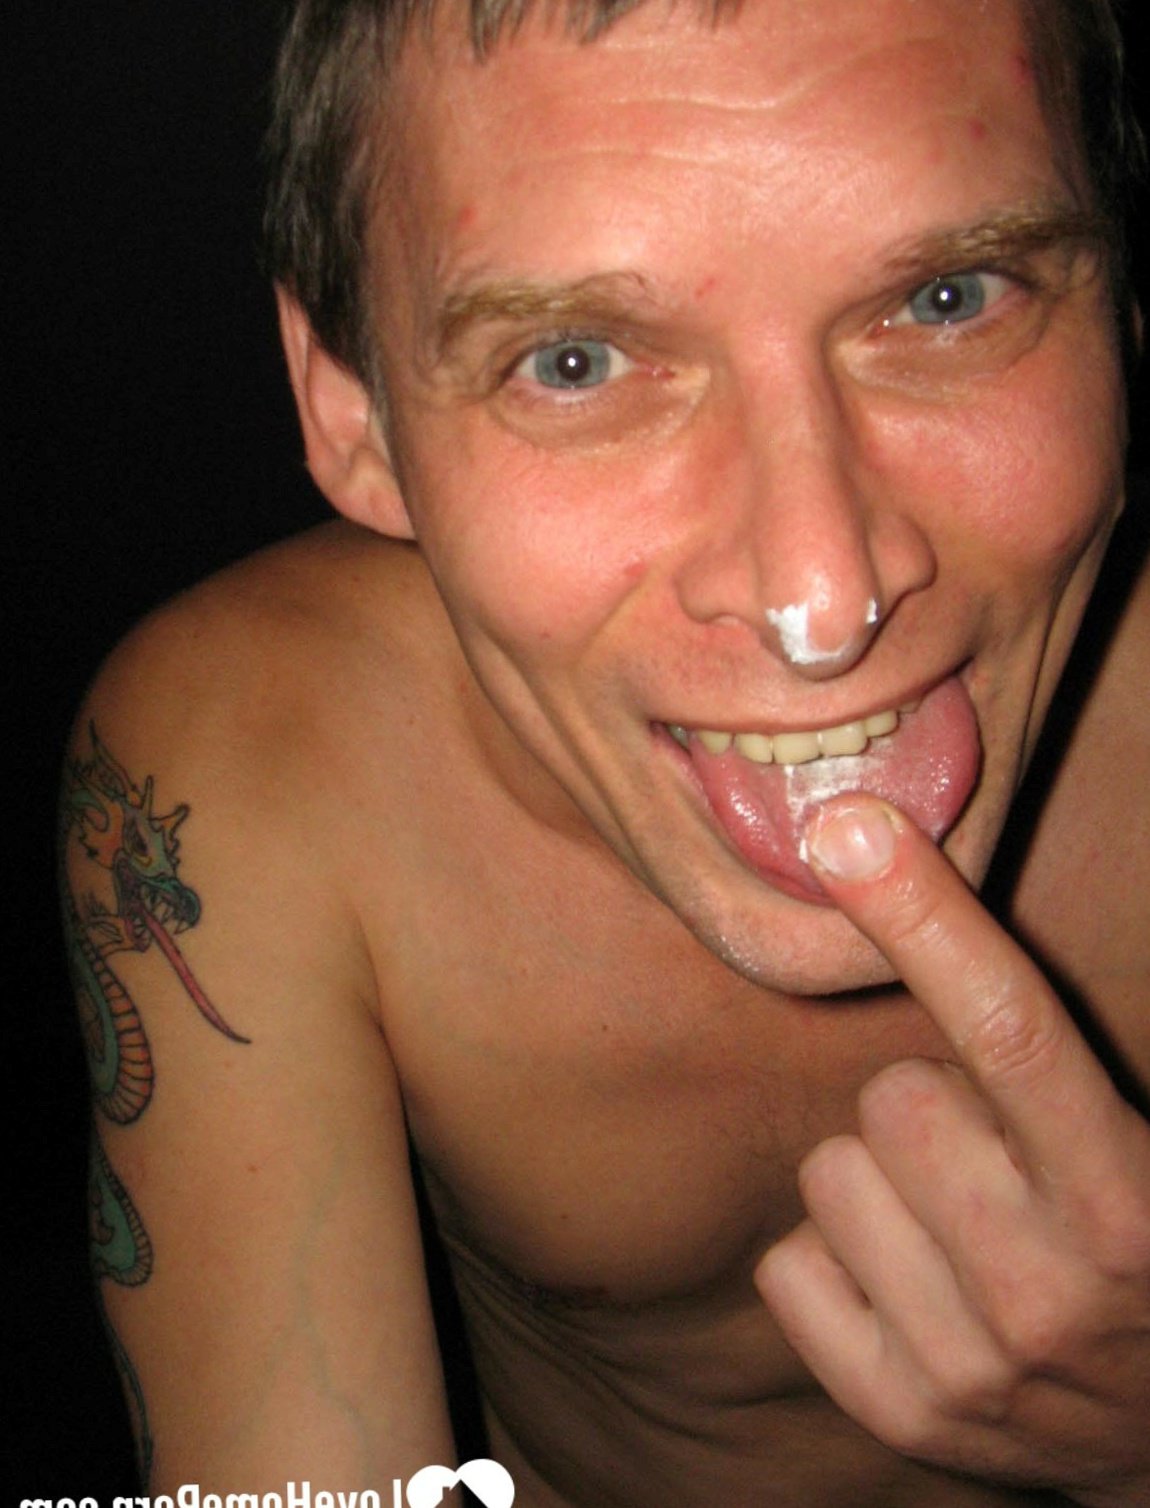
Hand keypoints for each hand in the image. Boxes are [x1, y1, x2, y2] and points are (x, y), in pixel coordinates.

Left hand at [755, 795, 1149, 1506]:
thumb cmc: (1132, 1249)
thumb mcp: (1125, 1145)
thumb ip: (1042, 1054)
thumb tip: (898, 875)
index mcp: (1125, 1200)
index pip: (1011, 1028)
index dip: (927, 917)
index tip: (850, 830)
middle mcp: (1050, 1287)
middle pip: (889, 1095)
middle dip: (921, 1105)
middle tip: (984, 1158)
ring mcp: (970, 1364)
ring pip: (830, 1174)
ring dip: (877, 1183)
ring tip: (952, 1227)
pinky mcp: (898, 1413)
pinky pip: (787, 1266)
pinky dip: (833, 1262)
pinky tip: (906, 1288)